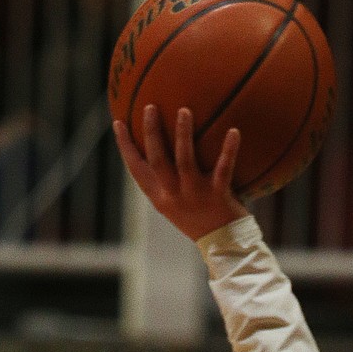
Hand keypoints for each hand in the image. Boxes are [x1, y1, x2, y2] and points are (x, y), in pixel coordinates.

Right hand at [114, 105, 247, 242]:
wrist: (222, 245)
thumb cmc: (199, 219)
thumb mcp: (175, 204)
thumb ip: (167, 180)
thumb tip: (162, 147)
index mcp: (160, 197)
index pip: (136, 169)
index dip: (125, 146)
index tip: (118, 122)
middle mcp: (173, 195)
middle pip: (157, 159)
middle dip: (151, 132)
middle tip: (150, 107)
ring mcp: (195, 195)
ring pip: (185, 160)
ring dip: (184, 134)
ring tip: (184, 110)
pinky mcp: (218, 195)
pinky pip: (224, 168)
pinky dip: (229, 149)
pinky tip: (234, 130)